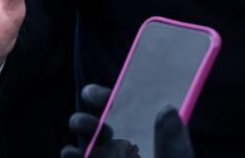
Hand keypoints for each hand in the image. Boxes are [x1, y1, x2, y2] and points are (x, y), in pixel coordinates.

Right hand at [61, 84, 194, 157]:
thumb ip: (174, 141)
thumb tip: (167, 108)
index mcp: (147, 132)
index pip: (127, 106)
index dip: (111, 96)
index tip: (100, 93)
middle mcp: (126, 144)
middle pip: (104, 121)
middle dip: (91, 114)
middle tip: (90, 117)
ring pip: (88, 140)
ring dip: (81, 130)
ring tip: (80, 131)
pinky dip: (72, 155)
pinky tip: (70, 153)